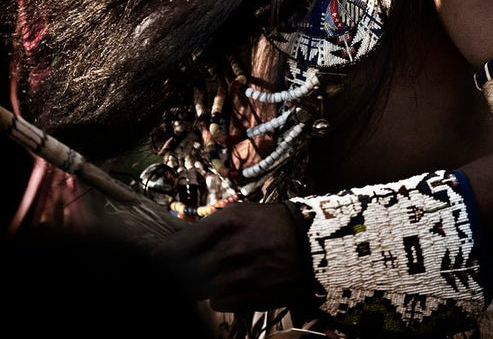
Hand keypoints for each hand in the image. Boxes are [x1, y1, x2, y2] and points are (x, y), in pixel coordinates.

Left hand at [161, 200, 309, 312]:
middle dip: (178, 272)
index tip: (158, 259)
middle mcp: (231, 248)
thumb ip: (210, 226)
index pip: (181, 244)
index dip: (164, 254)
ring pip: (200, 289)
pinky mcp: (250, 297)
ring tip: (209, 275)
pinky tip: (228, 285)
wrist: (311, 244)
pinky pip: (218, 303)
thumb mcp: (241, 213)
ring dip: (198, 284)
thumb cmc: (272, 224)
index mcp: (227, 222)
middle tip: (175, 272)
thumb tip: (181, 240)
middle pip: (186, 270)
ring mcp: (240, 275)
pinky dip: (219, 297)